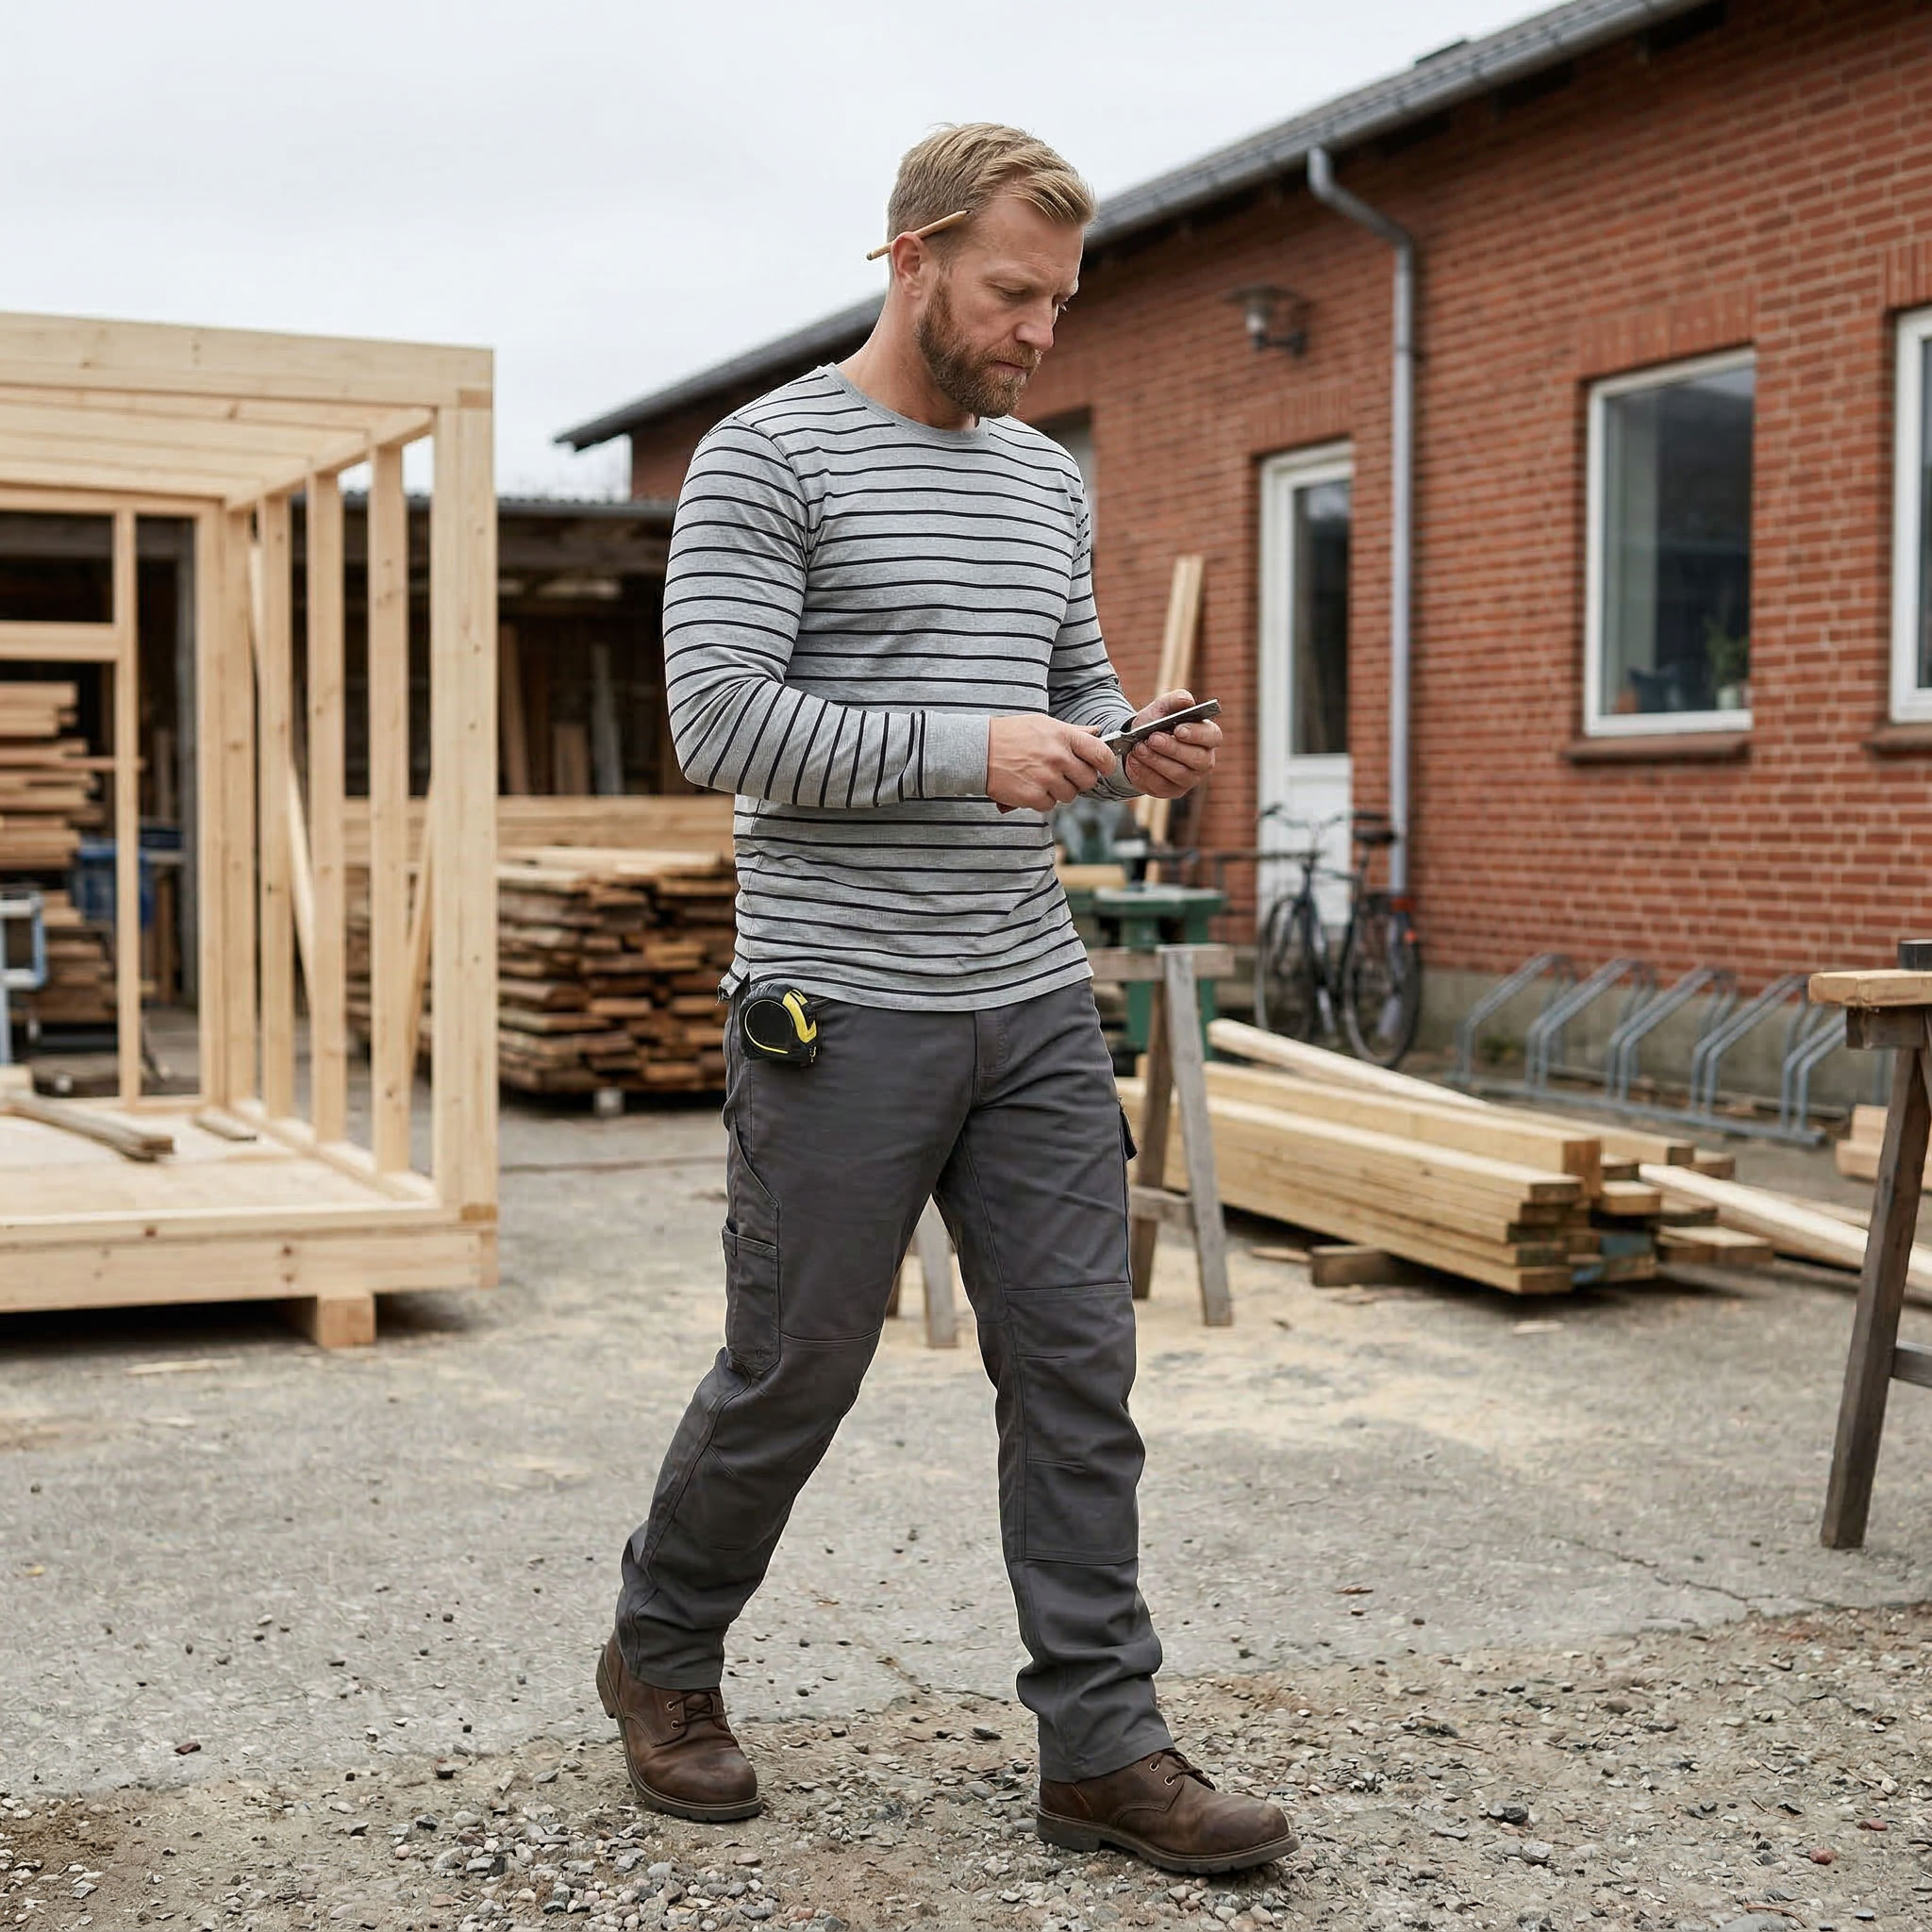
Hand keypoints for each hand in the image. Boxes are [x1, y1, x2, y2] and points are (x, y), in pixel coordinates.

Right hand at [986, 713, 1114, 811]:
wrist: (979, 749)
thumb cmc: (1011, 735)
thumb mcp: (1043, 724)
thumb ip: (1072, 732)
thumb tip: (1096, 733)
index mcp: (1063, 736)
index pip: (1101, 754)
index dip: (1106, 764)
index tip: (1102, 768)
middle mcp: (1058, 757)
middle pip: (1088, 780)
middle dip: (1079, 780)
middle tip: (1064, 775)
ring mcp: (1046, 778)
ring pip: (1070, 795)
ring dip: (1059, 791)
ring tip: (1041, 779)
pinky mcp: (1033, 796)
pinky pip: (1050, 805)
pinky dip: (1042, 800)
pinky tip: (1030, 787)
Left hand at [1124, 689, 1219, 798]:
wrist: (1137, 742)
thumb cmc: (1157, 723)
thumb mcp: (1163, 707)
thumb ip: (1176, 700)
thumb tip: (1188, 701)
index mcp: (1207, 737)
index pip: (1213, 737)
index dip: (1197, 734)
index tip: (1178, 729)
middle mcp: (1203, 760)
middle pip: (1197, 759)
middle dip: (1173, 749)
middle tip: (1152, 739)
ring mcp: (1189, 779)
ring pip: (1178, 774)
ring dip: (1156, 761)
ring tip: (1138, 748)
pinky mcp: (1172, 790)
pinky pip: (1160, 785)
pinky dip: (1145, 772)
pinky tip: (1134, 761)